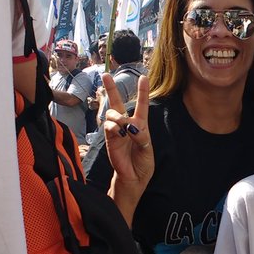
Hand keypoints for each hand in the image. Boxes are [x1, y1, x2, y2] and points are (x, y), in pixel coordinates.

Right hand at [103, 72, 153, 190]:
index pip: (141, 105)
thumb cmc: (142, 163)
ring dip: (117, 115)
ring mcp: (117, 132)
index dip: (142, 91)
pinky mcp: (110, 140)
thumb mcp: (147, 149)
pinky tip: (119, 132)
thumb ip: (140, 136)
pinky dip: (114, 127)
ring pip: (111, 113)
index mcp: (141, 125)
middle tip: (106, 75)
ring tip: (123, 125)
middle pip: (117, 103)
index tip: (143, 76)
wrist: (134, 178)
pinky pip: (108, 127)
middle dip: (111, 88)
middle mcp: (127, 125)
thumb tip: (129, 127)